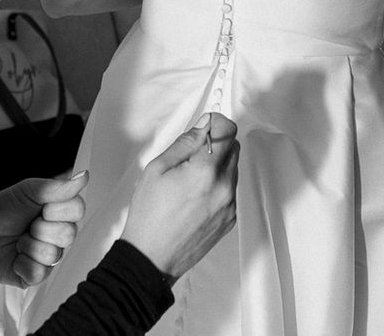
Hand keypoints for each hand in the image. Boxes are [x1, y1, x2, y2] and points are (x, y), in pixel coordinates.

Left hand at [0, 170, 88, 286]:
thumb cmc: (3, 209)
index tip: (42, 206)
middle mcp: (59, 234)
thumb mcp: (29, 190)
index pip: (79, 210)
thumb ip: (58, 187)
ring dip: (29, 245)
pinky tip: (16, 257)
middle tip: (28, 224)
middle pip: (69, 234)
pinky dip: (22, 264)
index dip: (58, 209)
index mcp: (61, 211)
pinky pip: (39, 273)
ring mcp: (49, 256)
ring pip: (53, 254)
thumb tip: (84, 177)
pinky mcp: (35, 275)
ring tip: (19, 241)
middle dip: (41, 228)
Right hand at [122, 113, 238, 282]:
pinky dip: (217, 187)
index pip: (228, 130)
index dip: (215, 124)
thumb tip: (204, 125)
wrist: (151, 259)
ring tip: (189, 182)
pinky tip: (195, 198)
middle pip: (233, 148)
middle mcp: (224, 188)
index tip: (204, 128)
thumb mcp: (157, 169)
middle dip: (215, 145)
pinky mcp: (229, 219)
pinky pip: (230, 191)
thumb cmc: (150, 217)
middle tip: (190, 157)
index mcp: (206, 172)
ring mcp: (229, 205)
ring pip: (232, 169)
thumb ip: (185, 142)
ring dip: (217, 166)